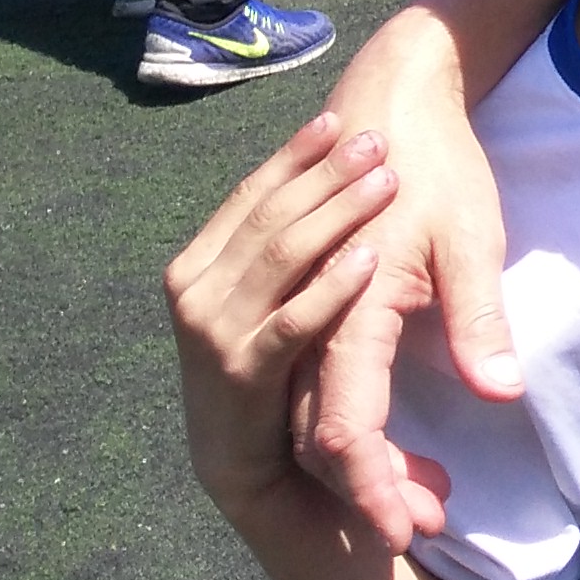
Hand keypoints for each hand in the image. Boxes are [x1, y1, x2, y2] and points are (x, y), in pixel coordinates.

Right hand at [170, 115, 394, 523]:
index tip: (339, 115)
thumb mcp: (272, 298)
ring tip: (383, 177)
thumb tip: (320, 171)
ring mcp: (211, 329)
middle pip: (269, 216)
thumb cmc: (266, 368)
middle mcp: (196, 287)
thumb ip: (282, 242)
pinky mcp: (239, 373)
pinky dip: (330, 288)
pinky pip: (291, 321)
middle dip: (323, 174)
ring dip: (335, 213)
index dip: (295, 155)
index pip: (254, 194)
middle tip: (376, 137)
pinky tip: (369, 258)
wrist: (243, 465)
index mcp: (203, 260)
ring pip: (280, 255)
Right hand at [296, 17, 515, 549]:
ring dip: (362, 463)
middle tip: (429, 522)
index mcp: (349, 309)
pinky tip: (390, 442)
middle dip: (373, 488)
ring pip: (308, 416)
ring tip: (424, 491)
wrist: (390, 99)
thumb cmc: (436, 167)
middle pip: (323, 436)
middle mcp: (308, 318)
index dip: (373, 488)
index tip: (405, 533)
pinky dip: (345, 421)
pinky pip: (306, 382)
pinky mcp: (304, 302)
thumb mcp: (471, 240)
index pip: (347, 428)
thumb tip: (501, 394)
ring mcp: (298, 310)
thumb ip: (479, 320)